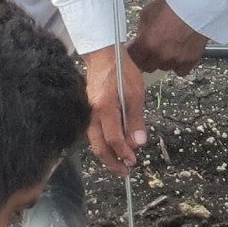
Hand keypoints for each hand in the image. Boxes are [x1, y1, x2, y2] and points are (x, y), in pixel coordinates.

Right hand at [84, 45, 145, 172]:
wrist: (102, 54)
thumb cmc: (120, 69)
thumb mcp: (135, 93)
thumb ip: (136, 119)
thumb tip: (139, 142)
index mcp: (104, 107)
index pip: (113, 138)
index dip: (124, 153)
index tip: (133, 161)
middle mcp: (92, 112)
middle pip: (99, 146)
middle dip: (112, 162)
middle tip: (124, 172)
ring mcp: (88, 111)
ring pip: (95, 141)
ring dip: (107, 155)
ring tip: (119, 164)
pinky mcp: (89, 110)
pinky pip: (94, 132)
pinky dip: (103, 143)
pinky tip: (112, 147)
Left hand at [126, 0, 208, 74]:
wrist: (197, 4)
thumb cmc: (175, 5)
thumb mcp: (147, 13)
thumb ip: (140, 31)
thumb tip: (137, 39)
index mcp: (146, 43)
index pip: (131, 59)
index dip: (132, 54)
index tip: (134, 51)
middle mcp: (160, 55)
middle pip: (146, 67)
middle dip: (146, 58)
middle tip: (152, 47)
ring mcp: (175, 60)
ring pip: (163, 68)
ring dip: (163, 60)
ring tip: (169, 45)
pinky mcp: (189, 61)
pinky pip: (180, 70)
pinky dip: (178, 64)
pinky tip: (179, 52)